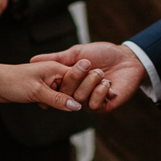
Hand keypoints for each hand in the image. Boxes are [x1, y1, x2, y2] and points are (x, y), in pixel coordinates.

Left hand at [0, 61, 86, 111]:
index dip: (78, 89)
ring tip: (42, 100)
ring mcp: (48, 82)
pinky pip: (54, 99)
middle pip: (72, 88)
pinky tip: (39, 103)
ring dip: (55, 102)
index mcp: (56, 67)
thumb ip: (58, 100)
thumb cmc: (13, 81)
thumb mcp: (37, 92)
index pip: (79, 77)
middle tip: (50, 98)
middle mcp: (54, 73)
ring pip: (63, 96)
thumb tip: (76, 106)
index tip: (74, 97)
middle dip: (65, 98)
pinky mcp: (43, 90)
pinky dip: (49, 103)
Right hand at [32, 42, 146, 111]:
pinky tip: (107, 84)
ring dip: (90, 83)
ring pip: (79, 100)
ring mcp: (90, 101)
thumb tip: (32, 60)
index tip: (55, 75)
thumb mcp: (77, 53)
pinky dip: (99, 93)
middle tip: (88, 64)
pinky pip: (94, 106)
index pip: (55, 89)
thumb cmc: (103, 53)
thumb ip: (57, 59)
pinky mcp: (104, 107)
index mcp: (70, 82)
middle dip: (76, 78)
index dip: (53, 84)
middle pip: (66, 94)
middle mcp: (78, 93)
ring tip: (101, 73)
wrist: (128, 58)